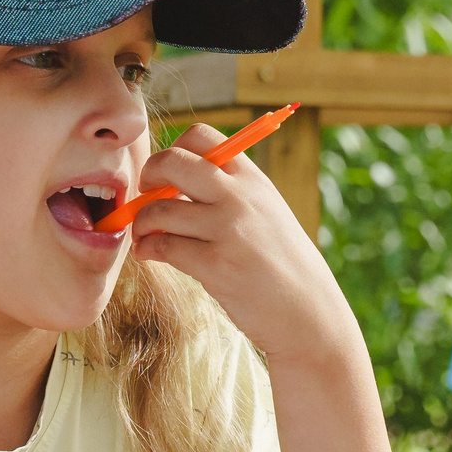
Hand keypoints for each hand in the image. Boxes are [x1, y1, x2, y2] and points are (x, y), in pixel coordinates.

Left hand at [127, 123, 362, 369]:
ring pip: (159, 210)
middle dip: (148, 175)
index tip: (168, 175)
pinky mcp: (215, 265)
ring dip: (142, 222)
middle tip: (146, 196)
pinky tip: (150, 255)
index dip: (174, 150)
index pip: (202, 137)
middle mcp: (241, 197)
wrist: (310, 314)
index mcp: (254, 180)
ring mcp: (228, 230)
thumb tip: (175, 183)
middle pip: (173, 162)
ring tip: (146, 235)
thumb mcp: (268, 214)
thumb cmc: (284, 267)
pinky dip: (147, 249)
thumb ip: (232, 193)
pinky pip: (162, 246)